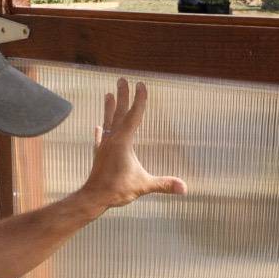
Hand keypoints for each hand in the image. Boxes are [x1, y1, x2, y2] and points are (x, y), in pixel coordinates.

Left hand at [78, 78, 186, 212]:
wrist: (94, 197)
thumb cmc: (117, 190)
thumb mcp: (144, 186)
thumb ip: (164, 184)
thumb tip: (184, 188)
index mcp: (123, 143)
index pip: (134, 117)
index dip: (139, 100)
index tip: (141, 85)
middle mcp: (112, 140)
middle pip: (119, 113)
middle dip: (122, 96)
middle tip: (122, 80)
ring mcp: (104, 146)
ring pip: (108, 122)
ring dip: (109, 108)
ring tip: (108, 94)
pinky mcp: (99, 154)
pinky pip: (100, 138)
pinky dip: (100, 131)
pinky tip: (98, 127)